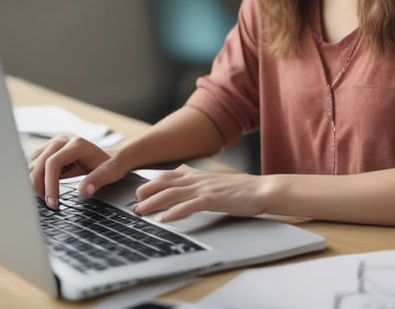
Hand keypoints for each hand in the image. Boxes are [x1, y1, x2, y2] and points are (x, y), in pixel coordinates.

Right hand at [28, 135, 127, 208]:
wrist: (110, 157)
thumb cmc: (110, 164)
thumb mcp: (110, 173)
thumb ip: (97, 180)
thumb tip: (83, 190)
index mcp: (77, 144)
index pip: (53, 163)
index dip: (49, 185)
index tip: (53, 203)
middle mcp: (63, 140)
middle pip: (39, 163)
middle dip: (40, 186)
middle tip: (49, 204)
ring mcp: (55, 143)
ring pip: (34, 163)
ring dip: (37, 182)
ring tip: (49, 197)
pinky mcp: (50, 149)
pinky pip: (36, 163)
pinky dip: (38, 177)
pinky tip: (49, 187)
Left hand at [133, 164, 267, 221]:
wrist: (261, 189)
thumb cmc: (238, 189)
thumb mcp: (213, 180)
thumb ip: (196, 180)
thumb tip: (181, 179)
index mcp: (196, 174)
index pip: (167, 176)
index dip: (151, 183)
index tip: (138, 191)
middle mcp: (197, 179)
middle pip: (165, 184)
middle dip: (147, 192)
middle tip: (133, 203)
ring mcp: (204, 188)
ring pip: (173, 194)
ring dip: (154, 203)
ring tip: (141, 211)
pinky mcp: (213, 199)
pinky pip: (190, 205)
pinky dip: (175, 212)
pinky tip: (165, 219)